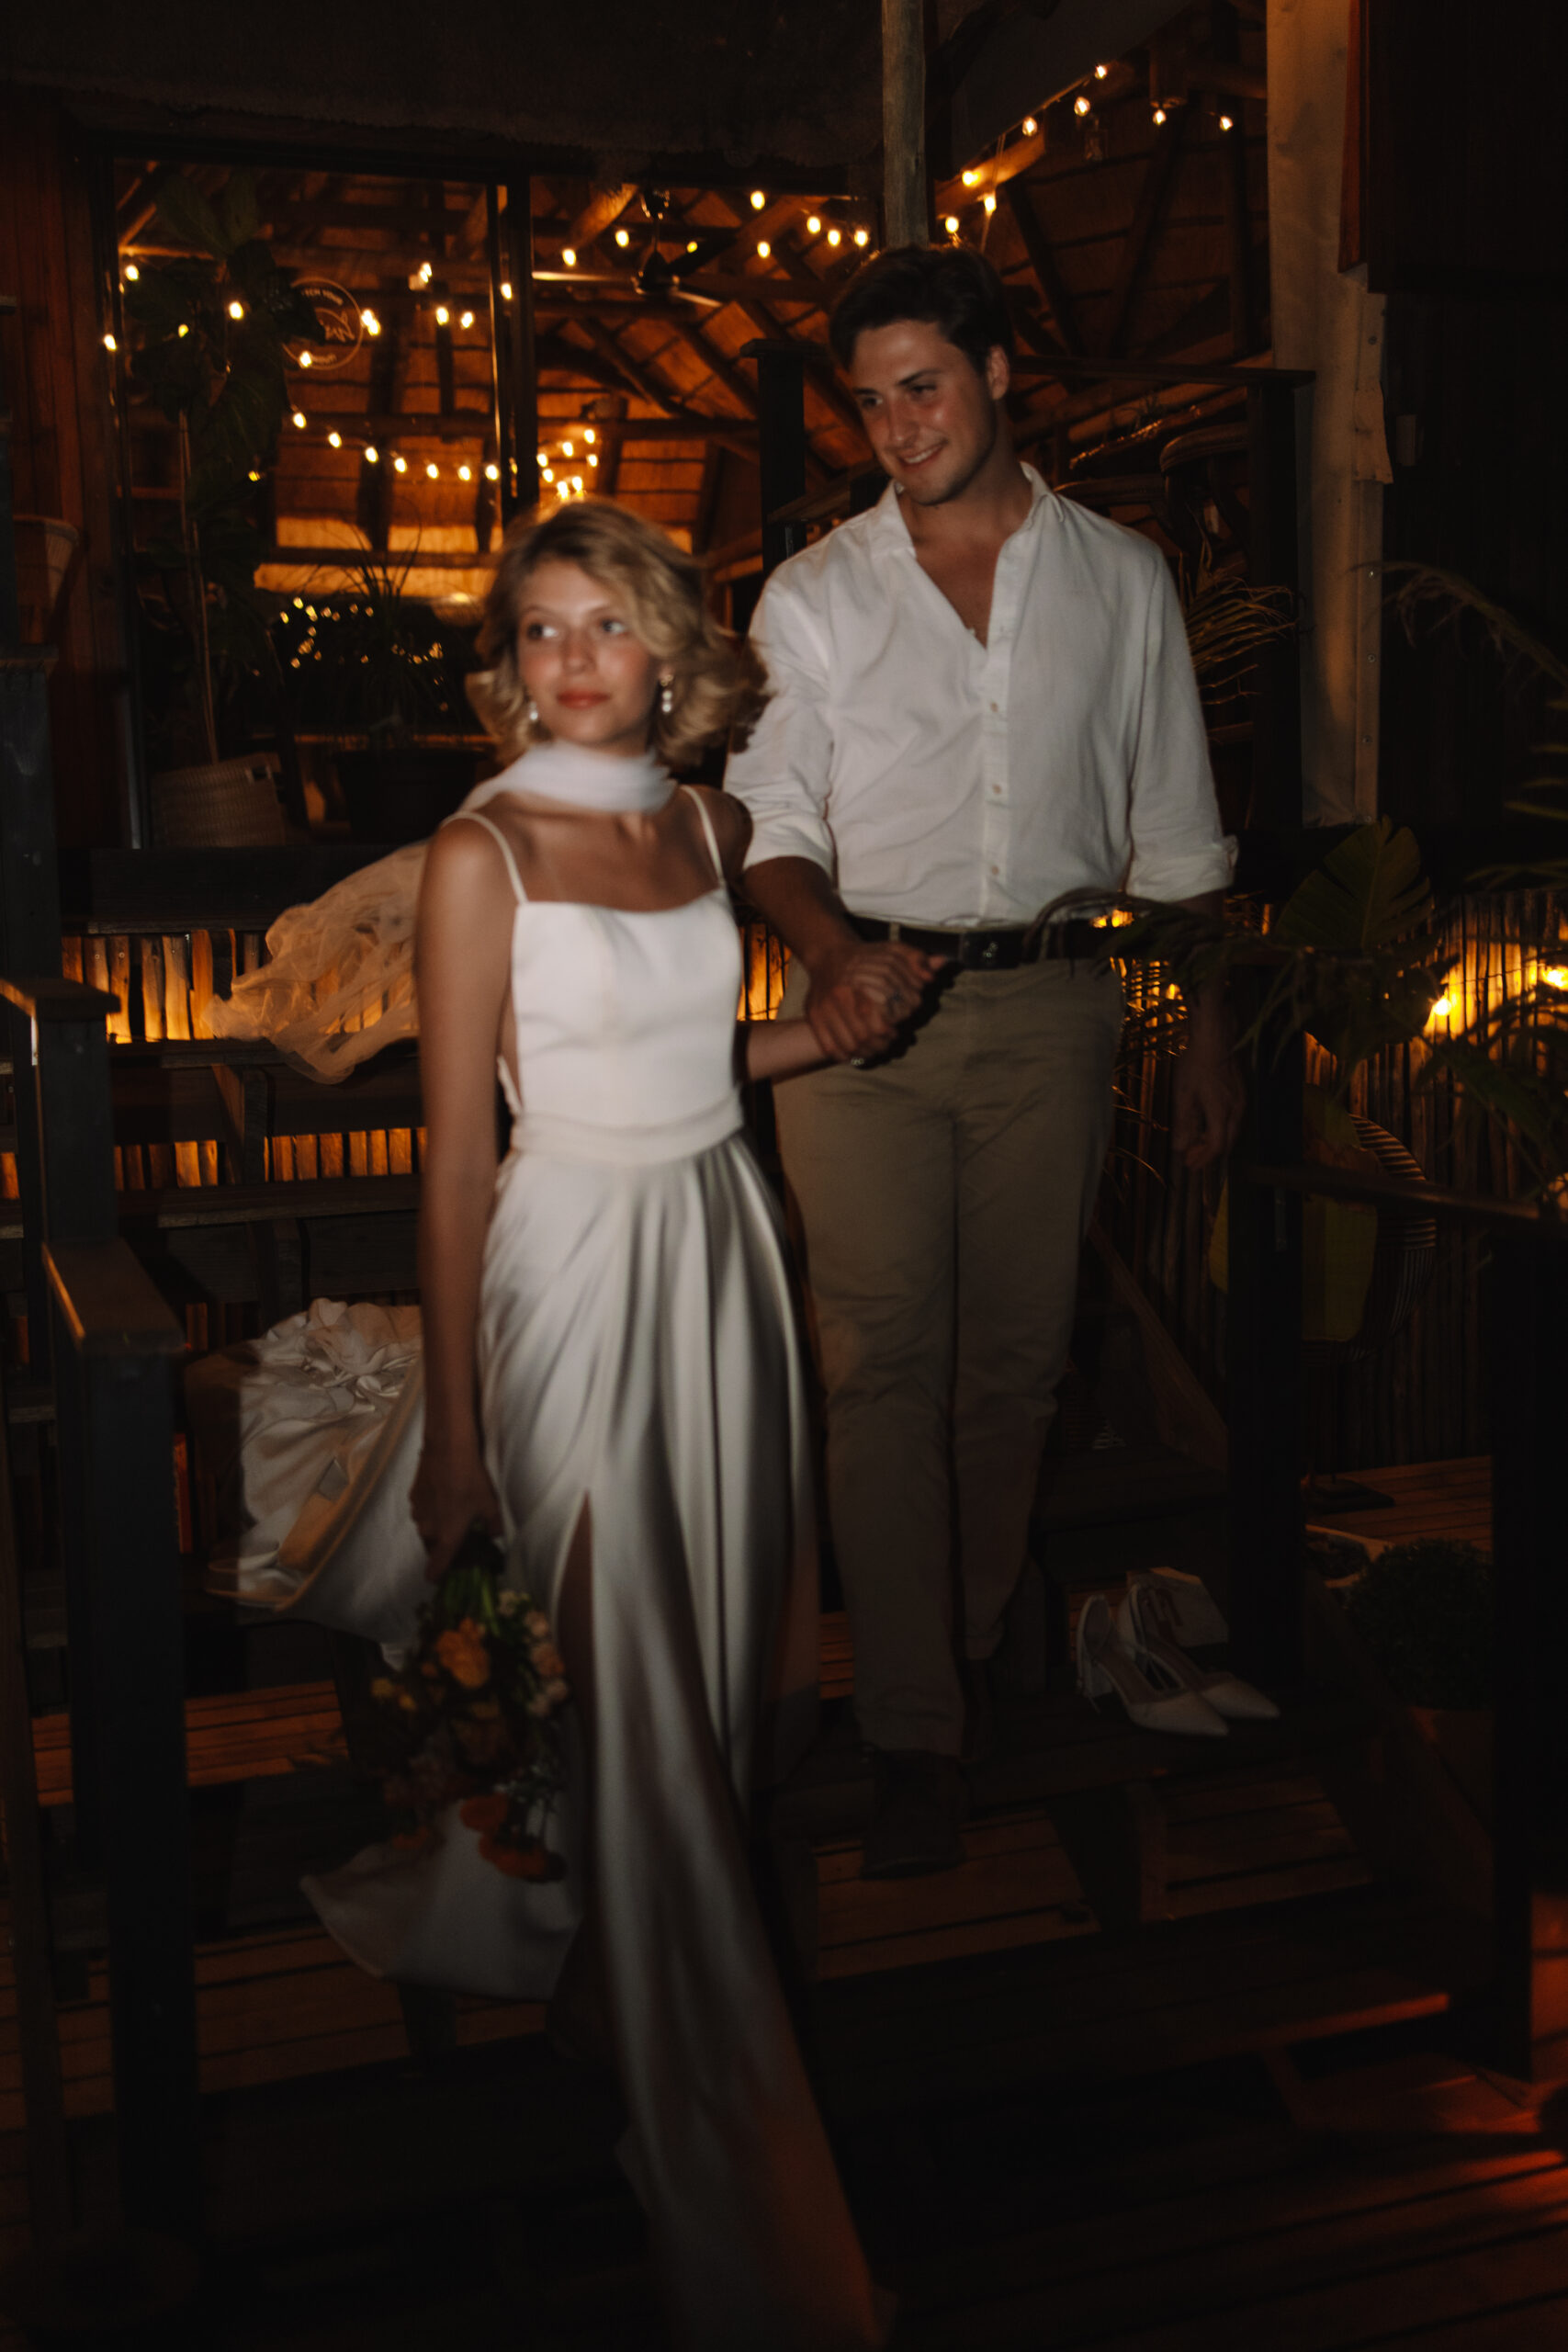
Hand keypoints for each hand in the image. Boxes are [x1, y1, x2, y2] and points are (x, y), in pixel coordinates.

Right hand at [410, 1446, 503, 1580]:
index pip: (434, 1571)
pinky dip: (431, 1511)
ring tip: (454, 1512)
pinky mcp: (413, 1498)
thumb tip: (495, 1536)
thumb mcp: (490, 1504)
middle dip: (443, 1549)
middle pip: (431, 1551)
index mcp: (446, 1538)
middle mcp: (428, 1530)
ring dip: (437, 1529)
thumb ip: (493, 1526)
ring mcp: (417, 1514)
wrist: (447, 1449)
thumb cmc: (470, 1480)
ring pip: (426, 1531)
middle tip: (460, 1538)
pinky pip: (422, 1513)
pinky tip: (444, 1496)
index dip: (440, 1577)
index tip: (448, 1575)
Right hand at [804, 940, 946, 1060]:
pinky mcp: (813, 1018)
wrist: (828, 955)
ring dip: (866, 1052)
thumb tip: (940, 965)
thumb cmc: (865, 956)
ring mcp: (823, 1008)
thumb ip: (917, 960)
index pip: (882, 1017)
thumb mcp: (893, 951)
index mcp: (859, 980)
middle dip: (882, 1043)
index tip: (899, 1027)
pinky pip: (830, 1046)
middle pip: (866, 1034)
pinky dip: (845, 1056)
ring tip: (876, 1048)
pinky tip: (856, 1053)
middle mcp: (839, 995)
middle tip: (889, 1041)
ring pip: (850, 1044)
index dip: (894, 1027)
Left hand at [1171, 1043, 1245, 1168]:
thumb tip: (1180, 1148)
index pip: (1216, 1146)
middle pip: (1227, 1143)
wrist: (1216, 1037)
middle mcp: (1236, 1110)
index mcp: (1221, 1112)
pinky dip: (1221, 1129)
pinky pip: (1234, 1119)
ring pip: (1232, 1132)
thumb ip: (1183, 1123)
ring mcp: (1241, 1100)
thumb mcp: (1184, 1094)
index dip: (1202, 1159)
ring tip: (1197, 1144)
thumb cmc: (1196, 1064)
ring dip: (1215, 1142)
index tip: (1189, 1164)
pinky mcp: (1241, 1092)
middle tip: (1191, 1159)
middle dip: (1208, 1154)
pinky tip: (1208, 1124)